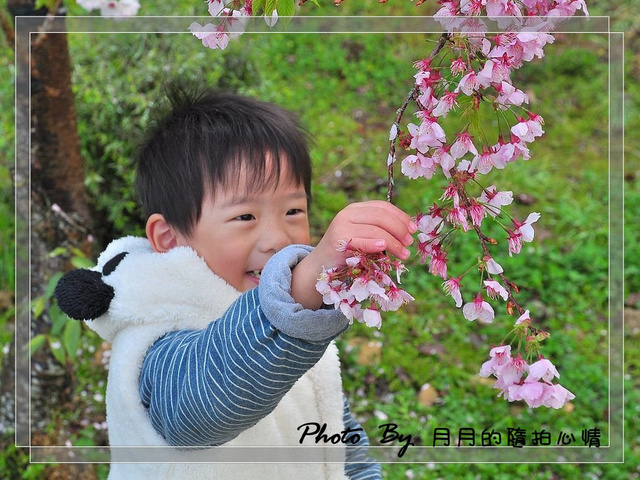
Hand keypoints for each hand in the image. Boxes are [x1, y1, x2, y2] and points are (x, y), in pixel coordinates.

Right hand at [291, 201, 416, 309]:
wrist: (320, 267)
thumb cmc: (347, 254)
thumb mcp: (364, 238)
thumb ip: (380, 231)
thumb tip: (409, 232)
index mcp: (355, 209)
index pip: (382, 206)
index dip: (401, 216)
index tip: (414, 229)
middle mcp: (347, 213)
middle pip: (381, 216)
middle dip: (400, 229)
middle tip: (410, 243)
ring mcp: (341, 225)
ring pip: (376, 230)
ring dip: (394, 243)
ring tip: (404, 254)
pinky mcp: (338, 240)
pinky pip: (362, 240)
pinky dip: (375, 243)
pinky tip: (384, 248)